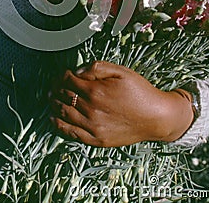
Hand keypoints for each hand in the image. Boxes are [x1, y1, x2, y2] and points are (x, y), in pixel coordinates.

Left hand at [49, 61, 193, 146]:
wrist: (157, 117)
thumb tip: (77, 71)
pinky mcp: (96, 139)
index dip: (62, 75)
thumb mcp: (121, 72)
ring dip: (53, 103)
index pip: (68, 81)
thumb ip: (97, 68)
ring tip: (51, 98)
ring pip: (63, 113)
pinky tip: (54, 118)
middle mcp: (91, 110)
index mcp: (96, 91)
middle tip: (53, 84)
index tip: (62, 73)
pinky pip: (70, 133)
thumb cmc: (140, 92)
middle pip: (63, 96)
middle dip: (55, 88)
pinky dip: (59, 124)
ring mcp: (93, 127)